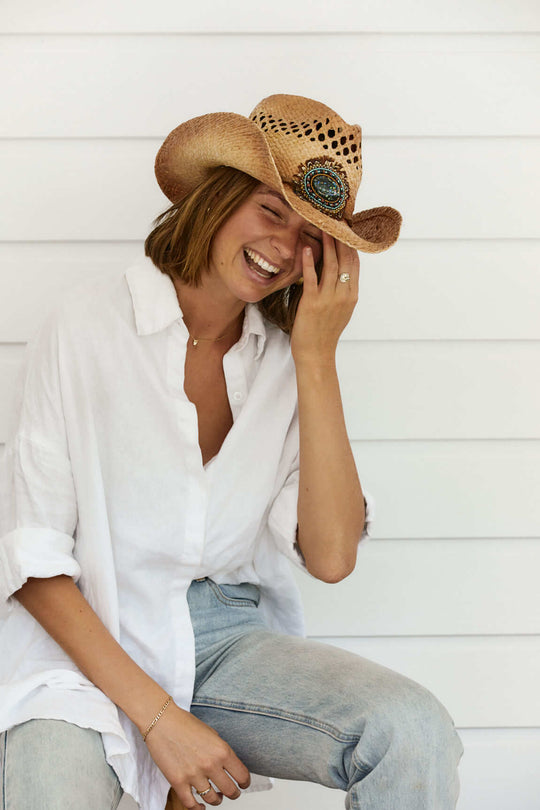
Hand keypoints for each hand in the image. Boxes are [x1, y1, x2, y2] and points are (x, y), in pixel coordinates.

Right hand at [144, 701, 250, 807]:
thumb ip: (221, 751)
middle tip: (232, 793)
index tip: (243, 784)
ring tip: (216, 797)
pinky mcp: (178, 782)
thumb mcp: (212, 734)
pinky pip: (191, 804)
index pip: (242, 775)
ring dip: (217, 800)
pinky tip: (201, 806)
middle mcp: (210, 764)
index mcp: (221, 750)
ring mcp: (194, 775)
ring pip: (213, 799)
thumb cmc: (185, 724)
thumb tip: (229, 767)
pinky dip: (198, 808)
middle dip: (234, 794)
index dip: (244, 782)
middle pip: (231, 791)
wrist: (161, 721)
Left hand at [290, 231, 358, 364]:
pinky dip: (310, 262)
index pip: (355, 263)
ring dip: (327, 245)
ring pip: (331, 265)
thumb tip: (339, 270)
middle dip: (341, 238)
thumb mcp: (340, 310)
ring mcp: (329, 299)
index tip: (346, 228)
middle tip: (335, 220)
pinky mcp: (313, 303)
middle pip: (345, 260)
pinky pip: (312, 278)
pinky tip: (307, 249)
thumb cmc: (324, 333)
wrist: (316, 354)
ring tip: (322, 227)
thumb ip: (342, 290)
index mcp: (352, 295)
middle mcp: (344, 295)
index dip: (351, 244)